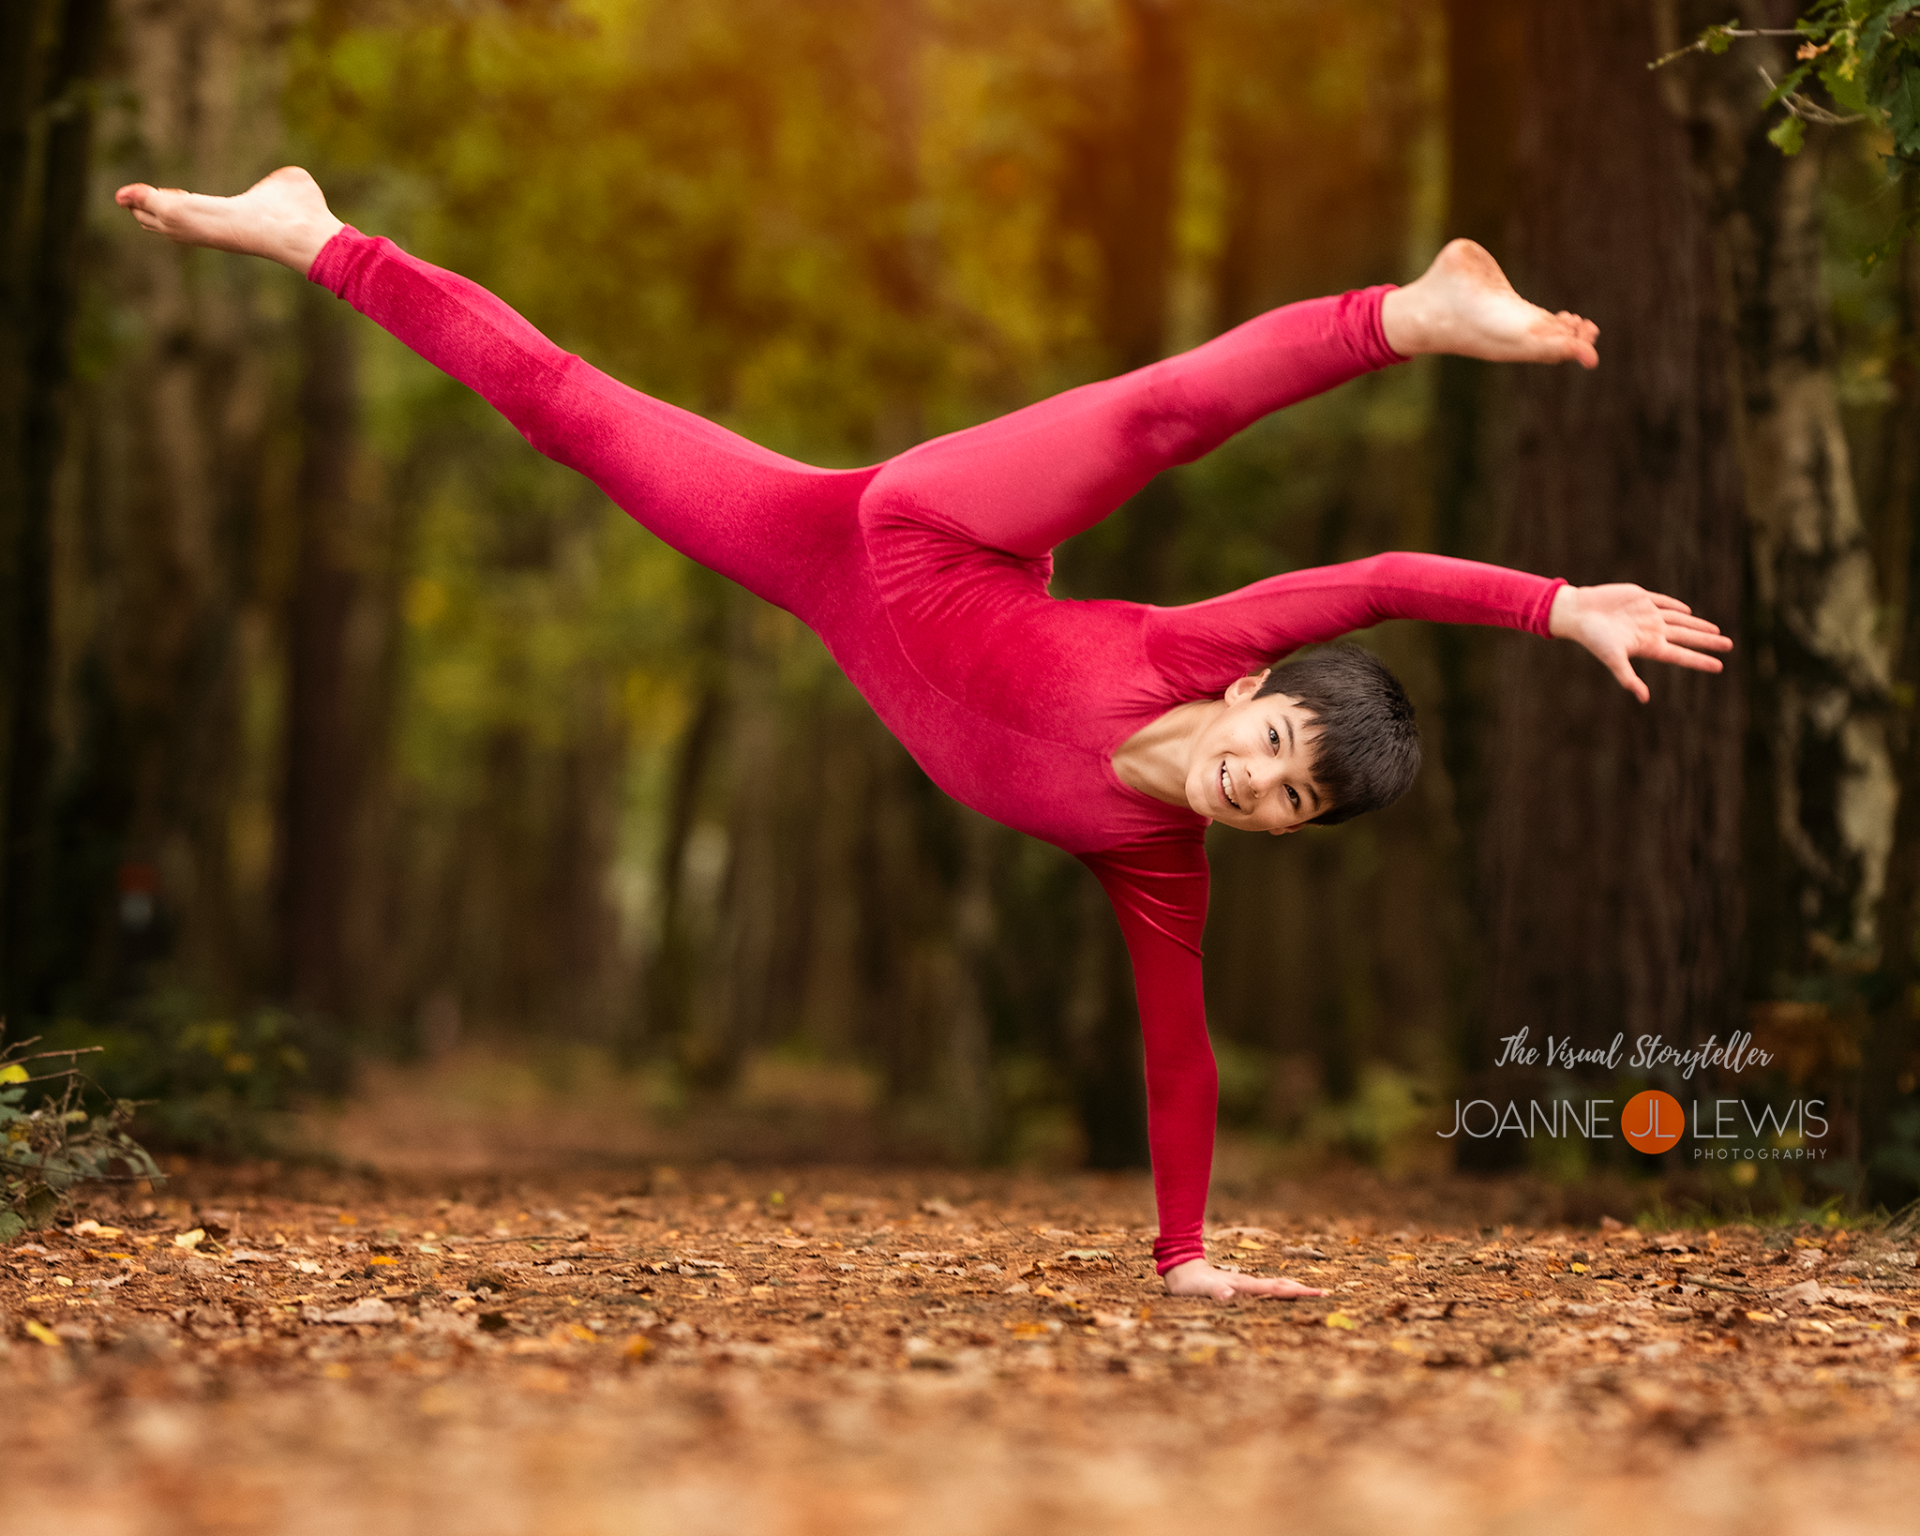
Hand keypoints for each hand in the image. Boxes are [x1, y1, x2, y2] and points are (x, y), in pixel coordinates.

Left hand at [1161, 1258, 1326, 1300]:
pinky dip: (1279, 1293)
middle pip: (1280, 1285)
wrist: (1181, 1268)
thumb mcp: (1199, 1290)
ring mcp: (1244, 1285)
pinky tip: (1282, 1297)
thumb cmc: (1189, 1283)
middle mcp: (1247, 1284)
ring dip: (1293, 1290)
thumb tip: (1228, 1294)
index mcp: (1244, 1285)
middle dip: (1302, 1290)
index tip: (1318, 1293)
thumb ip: (1213, 1291)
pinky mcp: (1239, 1289)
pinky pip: (1265, 1291)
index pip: (1275, 1289)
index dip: (1296, 1291)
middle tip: (1326, 1294)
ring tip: (1311, 1294)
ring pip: (1274, 1287)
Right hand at [1548, 583, 1731, 703]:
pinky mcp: (1640, 598)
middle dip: (1708, 641)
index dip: (1700, 660)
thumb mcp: (1613, 659)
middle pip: (1686, 636)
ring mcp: (1647, 614)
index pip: (1681, 654)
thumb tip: (1644, 700)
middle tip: (1729, 645)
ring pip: (1680, 620)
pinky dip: (1677, 606)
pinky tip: (1687, 611)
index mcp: (1648, 646)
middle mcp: (1651, 630)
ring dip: (1698, 625)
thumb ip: (1628, 678)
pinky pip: (1664, 602)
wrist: (1577, 613)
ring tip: (1715, 631)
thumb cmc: (1593, 638)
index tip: (1719, 666)